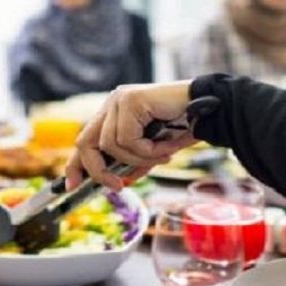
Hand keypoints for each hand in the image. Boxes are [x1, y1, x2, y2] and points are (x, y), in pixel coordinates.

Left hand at [65, 81, 196, 191]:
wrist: (212, 111)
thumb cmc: (184, 129)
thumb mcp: (151, 153)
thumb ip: (131, 164)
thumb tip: (116, 184)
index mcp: (113, 115)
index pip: (85, 141)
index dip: (76, 165)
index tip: (72, 187)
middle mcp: (112, 104)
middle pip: (85, 143)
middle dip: (98, 170)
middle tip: (118, 187)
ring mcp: (118, 100)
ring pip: (110, 145)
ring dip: (137, 159)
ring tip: (162, 156)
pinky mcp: (129, 99)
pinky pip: (127, 139)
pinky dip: (147, 150)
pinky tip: (166, 146)